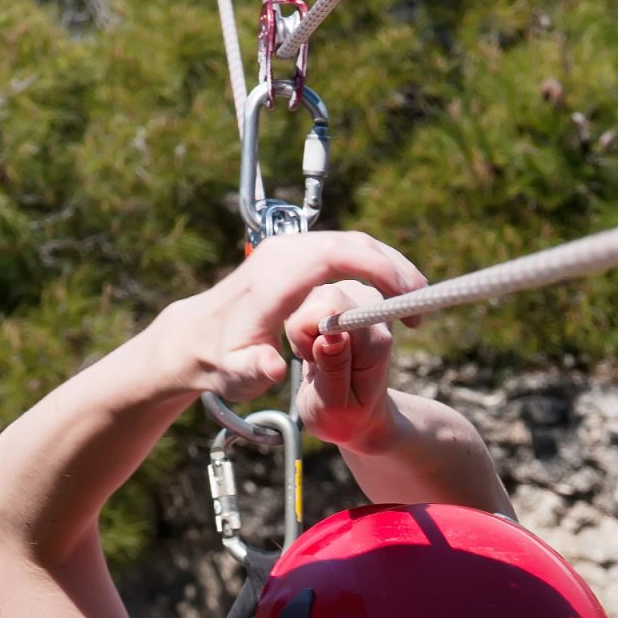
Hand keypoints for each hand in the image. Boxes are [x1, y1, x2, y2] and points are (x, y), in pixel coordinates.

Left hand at [163, 232, 424, 403]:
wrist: (193, 337)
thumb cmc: (219, 360)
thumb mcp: (235, 374)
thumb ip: (256, 371)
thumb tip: (275, 367)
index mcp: (277, 277)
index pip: (339, 256)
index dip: (380, 271)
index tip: (408, 298)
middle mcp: (285, 252)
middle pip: (354, 243)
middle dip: (396, 268)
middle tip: (424, 302)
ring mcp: (290, 247)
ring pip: (353, 243)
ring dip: (388, 266)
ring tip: (413, 301)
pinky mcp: (296, 253)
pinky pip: (344, 250)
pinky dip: (372, 266)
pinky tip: (388, 294)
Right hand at [286, 281, 396, 450]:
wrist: (360, 414)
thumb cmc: (345, 416)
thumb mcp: (335, 406)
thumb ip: (334, 369)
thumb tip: (329, 332)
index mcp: (374, 341)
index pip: (333, 306)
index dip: (307, 331)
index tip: (312, 360)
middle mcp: (375, 313)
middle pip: (322, 295)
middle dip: (304, 329)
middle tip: (315, 361)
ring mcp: (363, 300)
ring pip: (314, 295)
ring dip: (305, 327)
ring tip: (317, 357)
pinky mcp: (349, 296)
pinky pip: (312, 298)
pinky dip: (306, 322)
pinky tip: (317, 345)